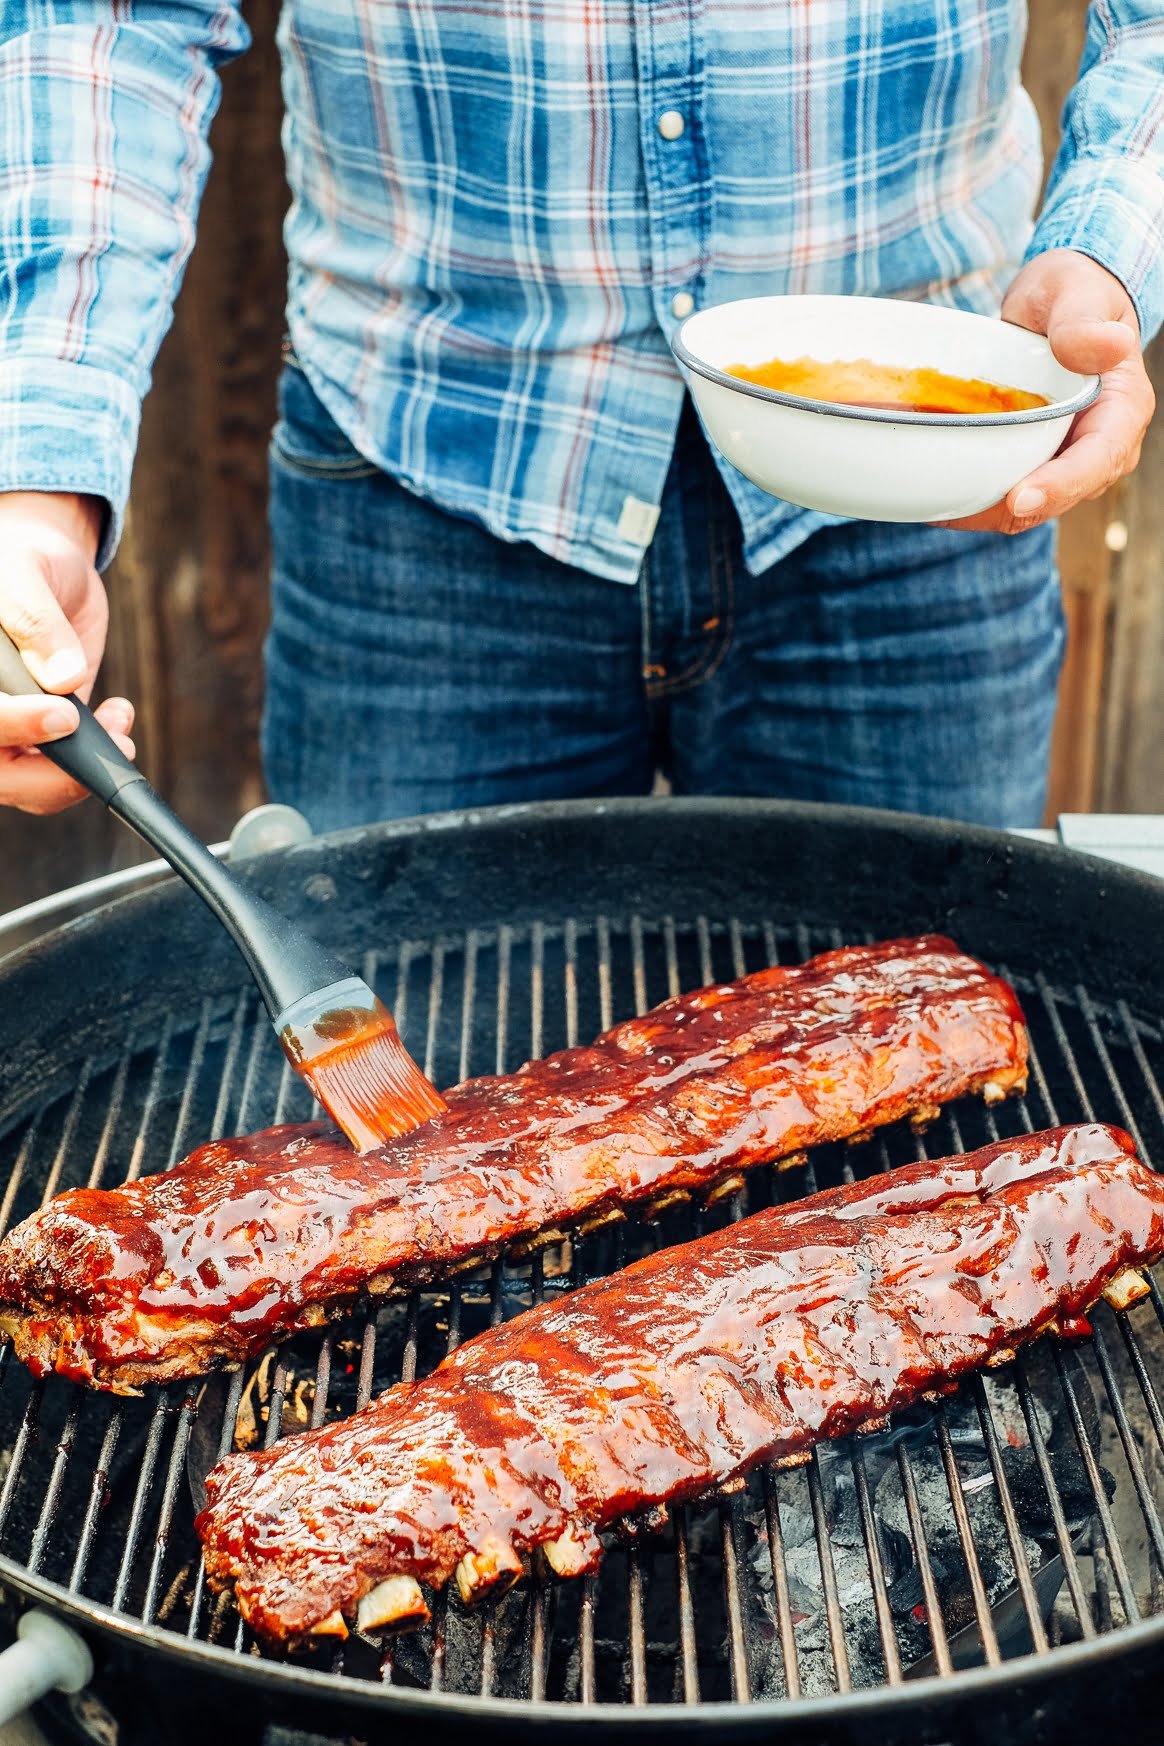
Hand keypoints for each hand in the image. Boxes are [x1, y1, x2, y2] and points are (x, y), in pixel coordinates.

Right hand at [0, 492, 134, 813]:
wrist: (45, 568)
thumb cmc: (22, 560)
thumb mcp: (23, 573)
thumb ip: (36, 620)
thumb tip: (65, 677)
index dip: (12, 725)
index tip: (62, 716)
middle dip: (51, 775)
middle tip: (110, 748)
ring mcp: (7, 731)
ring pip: (28, 784)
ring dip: (81, 770)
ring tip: (121, 725)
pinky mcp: (39, 737)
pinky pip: (60, 770)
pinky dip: (96, 755)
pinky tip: (118, 714)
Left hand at [940, 249, 1154, 533]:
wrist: (1055, 308)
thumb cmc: (1071, 294)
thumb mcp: (1076, 292)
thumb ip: (1083, 321)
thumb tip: (1109, 346)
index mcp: (1121, 411)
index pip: (1097, 460)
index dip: (1060, 486)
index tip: (1019, 498)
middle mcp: (1098, 448)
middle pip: (1057, 498)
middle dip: (1008, 510)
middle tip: (951, 512)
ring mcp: (1064, 462)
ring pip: (1025, 506)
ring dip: (981, 511)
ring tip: (932, 506)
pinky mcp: (1033, 465)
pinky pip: (1002, 495)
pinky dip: (969, 498)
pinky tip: (929, 495)